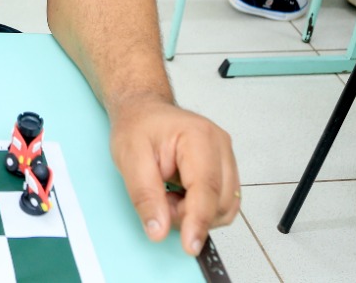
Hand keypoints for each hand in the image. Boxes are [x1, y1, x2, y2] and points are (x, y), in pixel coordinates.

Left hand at [109, 98, 239, 255]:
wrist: (143, 111)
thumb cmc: (137, 126)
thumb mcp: (129, 158)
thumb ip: (145, 196)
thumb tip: (158, 229)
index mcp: (199, 136)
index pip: (206, 188)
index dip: (198, 221)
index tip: (189, 245)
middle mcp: (220, 145)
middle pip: (219, 202)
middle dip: (189, 215)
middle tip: (160, 201)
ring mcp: (227, 157)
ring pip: (225, 207)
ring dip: (196, 214)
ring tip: (169, 194)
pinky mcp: (226, 169)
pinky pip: (222, 203)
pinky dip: (201, 209)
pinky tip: (181, 195)